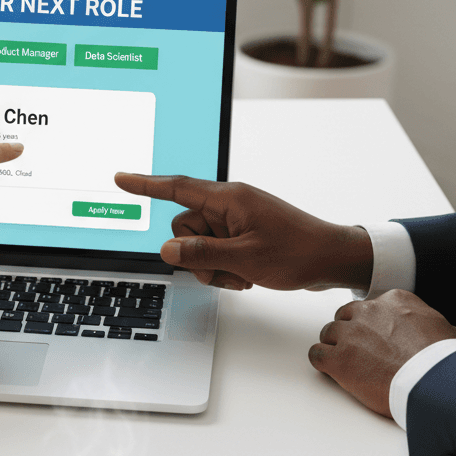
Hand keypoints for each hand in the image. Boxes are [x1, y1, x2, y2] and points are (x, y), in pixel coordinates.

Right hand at [113, 173, 373, 291]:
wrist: (334, 260)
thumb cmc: (298, 252)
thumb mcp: (246, 258)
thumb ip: (201, 253)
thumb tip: (167, 249)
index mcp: (228, 199)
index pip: (176, 188)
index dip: (145, 185)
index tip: (121, 179)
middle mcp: (228, 205)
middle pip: (184, 227)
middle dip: (196, 254)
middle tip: (225, 269)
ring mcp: (235, 220)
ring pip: (197, 244)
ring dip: (212, 266)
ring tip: (242, 275)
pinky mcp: (242, 235)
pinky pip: (214, 251)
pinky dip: (224, 268)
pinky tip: (247, 276)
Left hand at [308, 290, 455, 416]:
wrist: (434, 383)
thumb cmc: (442, 361)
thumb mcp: (444, 329)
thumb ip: (424, 323)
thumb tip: (430, 332)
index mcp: (394, 301)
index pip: (370, 306)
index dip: (370, 325)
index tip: (376, 338)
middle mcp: (368, 312)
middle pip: (345, 317)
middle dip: (349, 333)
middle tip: (359, 352)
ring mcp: (350, 334)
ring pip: (328, 333)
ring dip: (335, 347)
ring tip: (349, 364)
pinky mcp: (337, 358)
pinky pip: (316, 354)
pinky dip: (322, 362)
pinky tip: (333, 371)